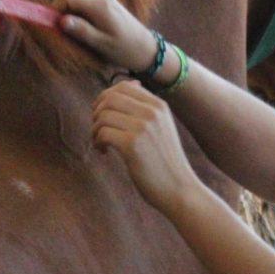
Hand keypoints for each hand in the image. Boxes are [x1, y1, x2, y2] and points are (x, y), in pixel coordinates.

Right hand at [53, 0, 155, 71]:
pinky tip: (93, 33)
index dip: (54, 9)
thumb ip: (82, 31)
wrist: (146, 48)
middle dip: (64, 16)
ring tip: (87, 38)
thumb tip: (61, 21)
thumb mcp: (101, 44)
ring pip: (75, 3)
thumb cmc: (125, 49)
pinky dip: (82, 18)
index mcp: (98, 5)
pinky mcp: (104, 1)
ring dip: (73, 19)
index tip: (55, 27)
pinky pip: (84, 6)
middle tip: (72, 38)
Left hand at [91, 80, 201, 215]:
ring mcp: (143, 128)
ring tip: (101, 143)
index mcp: (159, 105)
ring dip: (95, 130)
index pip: (123, 86)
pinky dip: (98, 142)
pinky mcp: (133, 145)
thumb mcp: (162, 127)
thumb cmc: (166, 161)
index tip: (102, 114)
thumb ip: (147, 108)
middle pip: (110, 98)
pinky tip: (105, 152)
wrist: (179, 188)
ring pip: (103, 116)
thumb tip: (129, 85)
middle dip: (97, 112)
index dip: (105, 97)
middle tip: (98, 130)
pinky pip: (103, 133)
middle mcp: (152, 112)